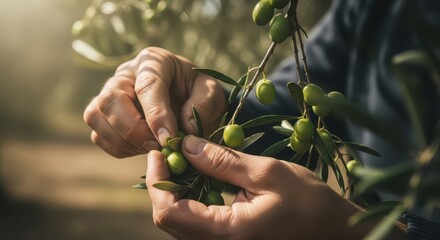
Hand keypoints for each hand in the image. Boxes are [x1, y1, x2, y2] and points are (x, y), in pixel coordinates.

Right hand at [83, 47, 226, 157]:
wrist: (187, 98)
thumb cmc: (198, 92)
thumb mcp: (211, 93)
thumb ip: (202, 106)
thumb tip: (183, 129)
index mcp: (153, 61)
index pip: (147, 85)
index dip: (156, 114)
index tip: (168, 139)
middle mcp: (125, 74)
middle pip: (111, 99)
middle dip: (134, 130)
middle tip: (158, 146)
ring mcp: (109, 93)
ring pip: (96, 116)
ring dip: (123, 140)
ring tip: (152, 147)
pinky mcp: (103, 115)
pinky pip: (99, 136)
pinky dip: (119, 148)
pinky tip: (142, 148)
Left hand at [146, 135, 400, 238]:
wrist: (336, 233)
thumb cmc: (311, 203)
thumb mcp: (268, 173)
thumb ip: (223, 160)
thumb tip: (186, 146)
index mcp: (226, 233)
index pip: (168, 212)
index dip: (157, 180)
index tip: (160, 151)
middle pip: (169, 219)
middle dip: (163, 183)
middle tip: (170, 152)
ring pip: (182, 222)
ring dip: (177, 189)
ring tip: (184, 159)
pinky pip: (198, 223)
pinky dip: (193, 198)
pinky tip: (202, 177)